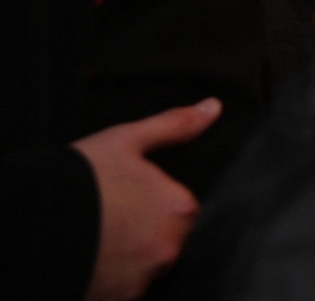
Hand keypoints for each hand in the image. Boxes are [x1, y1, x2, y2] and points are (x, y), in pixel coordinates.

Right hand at [75, 98, 219, 300]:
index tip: (129, 198)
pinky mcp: (117, 299)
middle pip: (165, 239)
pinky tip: (89, 256)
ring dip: (127, 255)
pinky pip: (121, 288)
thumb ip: (175, 126)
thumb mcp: (127, 140)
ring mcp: (142, 279)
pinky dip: (109, 276)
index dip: (154, 202)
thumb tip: (212, 108)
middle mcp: (169, 248)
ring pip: (143, 265)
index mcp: (179, 209)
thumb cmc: (78, 180)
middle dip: (143, 230)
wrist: (27, 222)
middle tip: (109, 217)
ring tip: (96, 237)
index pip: (181, 209)